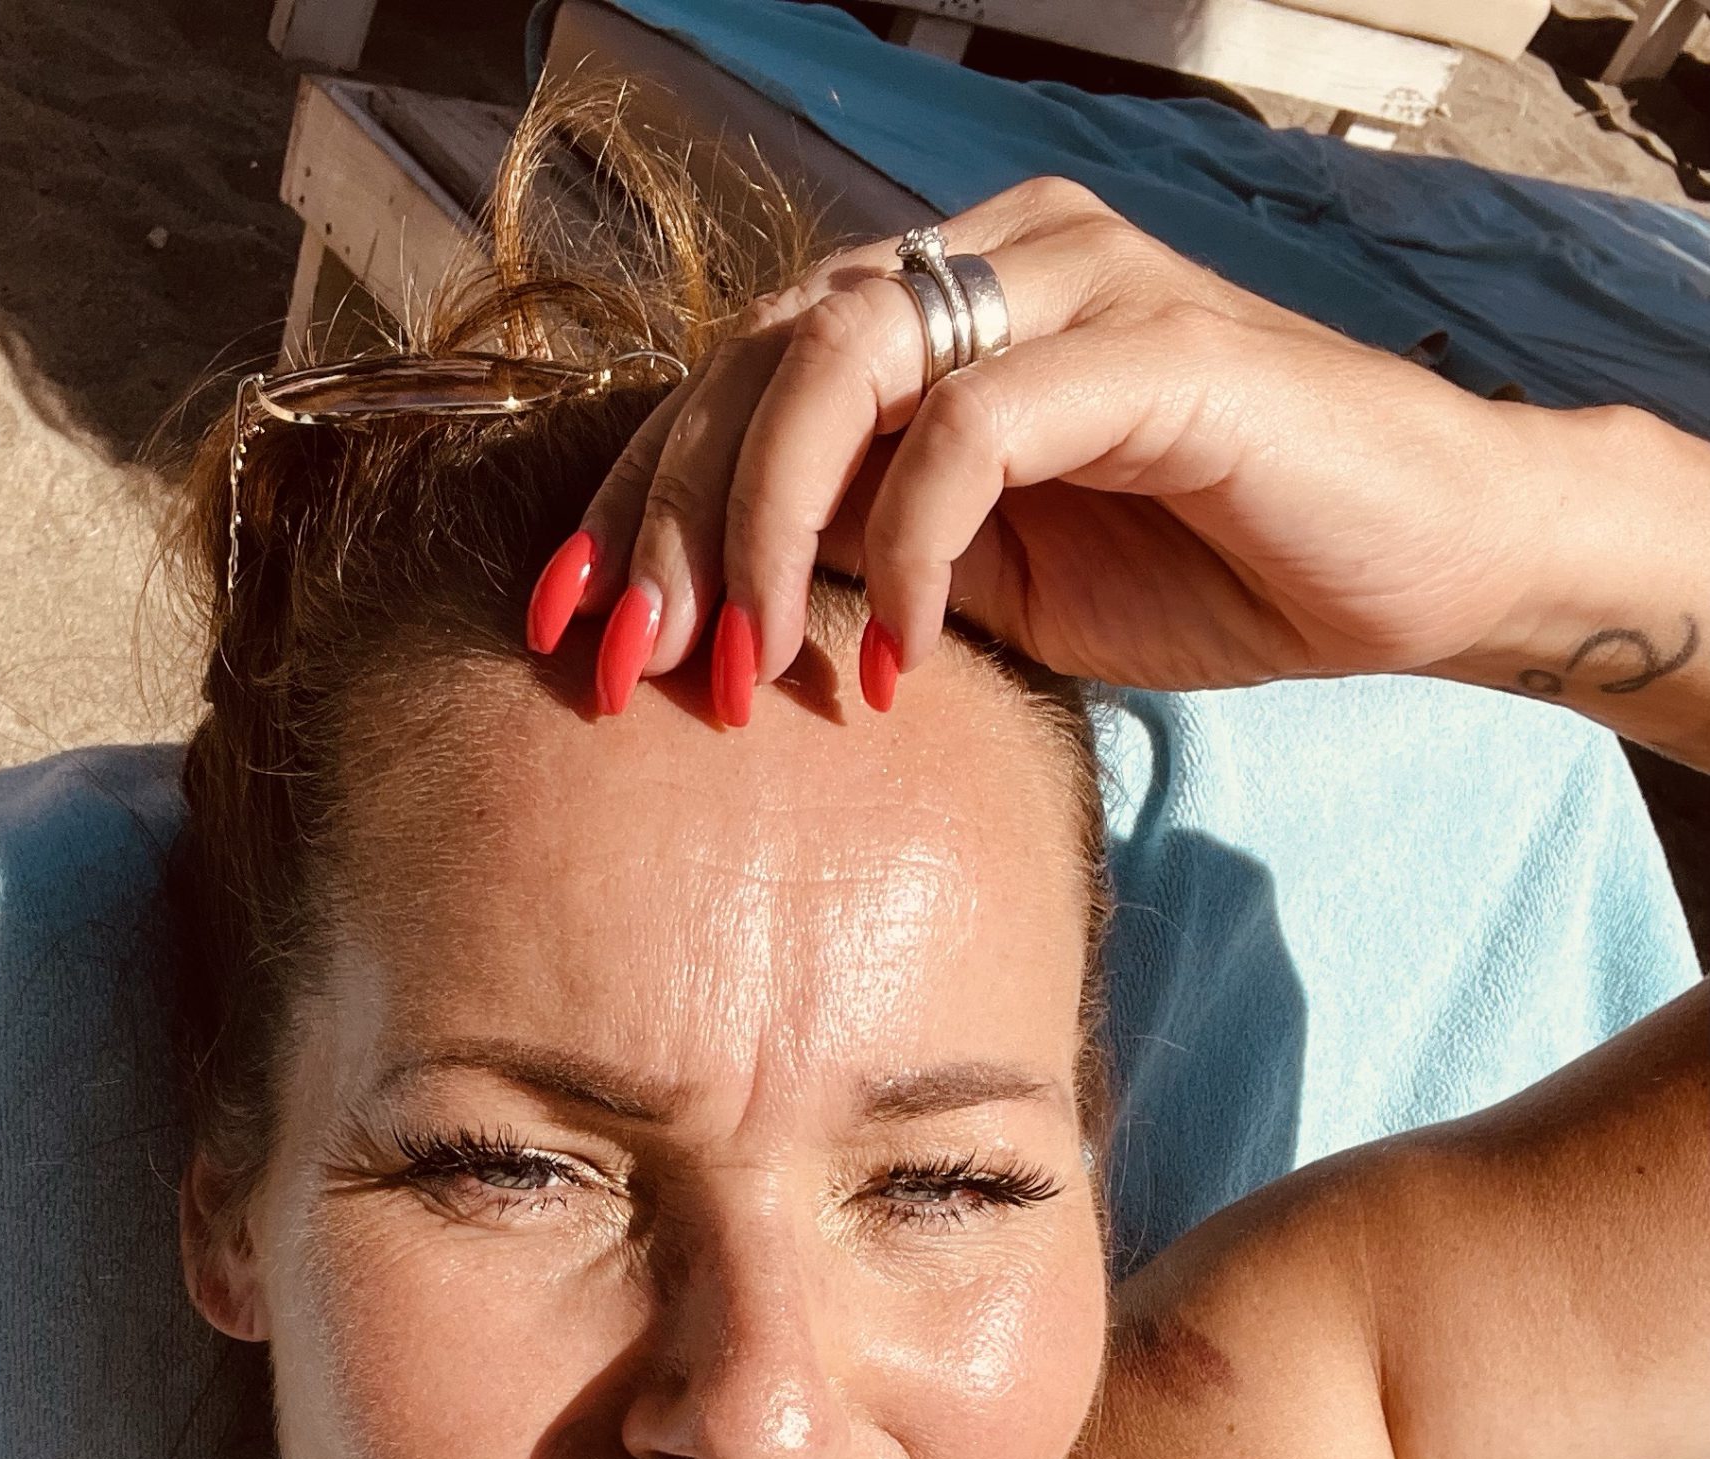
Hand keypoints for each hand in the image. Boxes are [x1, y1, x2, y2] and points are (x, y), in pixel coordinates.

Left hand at [531, 176, 1564, 715]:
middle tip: (631, 669)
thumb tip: (731, 599)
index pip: (741, 376)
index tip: (568, 628)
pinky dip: (911, 547)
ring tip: (748, 667)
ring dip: (764, 522)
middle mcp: (992, 261)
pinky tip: (895, 662)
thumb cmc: (1214, 564)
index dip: (637, 498)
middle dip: (667, 521)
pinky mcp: (1154, 349)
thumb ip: (877, 543)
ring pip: (838, 354)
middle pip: (755, 353)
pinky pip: (975, 426)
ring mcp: (1073, 285)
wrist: (1419, 564)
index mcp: (944, 305)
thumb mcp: (999, 574)